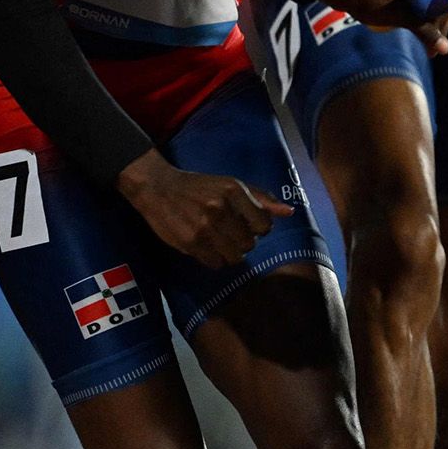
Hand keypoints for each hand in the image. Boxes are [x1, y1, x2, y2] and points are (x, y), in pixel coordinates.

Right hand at [116, 150, 292, 269]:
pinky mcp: (190, 242)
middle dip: (243, 242)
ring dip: (230, 253)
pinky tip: (207, 247)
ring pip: (235, 256)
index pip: (264, 225)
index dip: (258, 229)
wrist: (158, 188)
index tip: (247, 225)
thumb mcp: (232, 185)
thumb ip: (262, 199)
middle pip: (250, 243)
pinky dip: (214, 259)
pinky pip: (215, 263)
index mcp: (235, 191)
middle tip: (230, 233)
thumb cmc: (199, 186)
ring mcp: (204, 227)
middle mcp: (220, 208)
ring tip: (220, 241)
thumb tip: (289, 212)